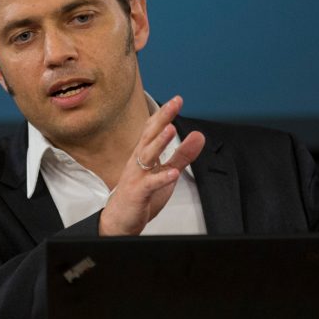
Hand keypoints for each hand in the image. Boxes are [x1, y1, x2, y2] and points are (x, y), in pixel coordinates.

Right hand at [98, 96, 205, 234]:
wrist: (120, 219)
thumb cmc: (140, 193)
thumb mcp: (166, 171)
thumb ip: (183, 154)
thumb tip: (199, 135)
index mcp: (144, 153)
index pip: (153, 129)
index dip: (164, 114)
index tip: (177, 99)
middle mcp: (138, 161)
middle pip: (150, 135)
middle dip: (162, 119)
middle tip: (174, 104)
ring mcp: (136, 176)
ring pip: (147, 156)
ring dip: (159, 142)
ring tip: (171, 130)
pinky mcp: (138, 193)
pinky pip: (150, 184)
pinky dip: (161, 178)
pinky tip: (172, 173)